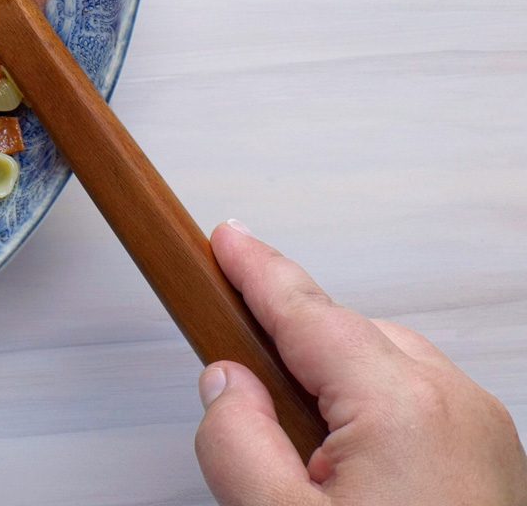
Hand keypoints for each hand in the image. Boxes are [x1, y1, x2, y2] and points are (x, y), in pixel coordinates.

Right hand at [196, 220, 526, 504]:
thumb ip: (235, 442)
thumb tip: (223, 385)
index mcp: (400, 404)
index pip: (304, 309)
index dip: (254, 268)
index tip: (223, 238)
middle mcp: (454, 404)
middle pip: (346, 336)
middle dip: (288, 347)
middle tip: (237, 391)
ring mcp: (483, 435)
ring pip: (384, 371)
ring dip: (331, 387)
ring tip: (298, 465)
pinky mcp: (494, 468)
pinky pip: (417, 408)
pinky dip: (370, 417)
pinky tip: (343, 478)